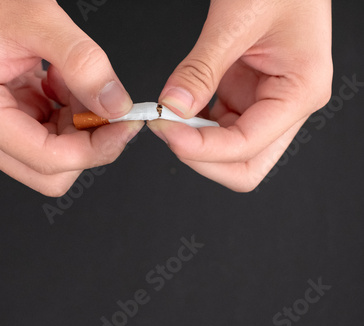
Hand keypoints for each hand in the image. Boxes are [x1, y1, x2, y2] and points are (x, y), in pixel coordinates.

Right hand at [0, 0, 141, 195]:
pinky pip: (50, 134)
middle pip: (48, 171)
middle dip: (86, 144)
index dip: (93, 149)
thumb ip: (84, 65)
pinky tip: (62, 82)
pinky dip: (69, 114)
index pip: (45, 159)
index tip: (125, 126)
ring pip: (53, 156)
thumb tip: (116, 107)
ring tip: (73, 80)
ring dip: (78, 125)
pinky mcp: (7, 119)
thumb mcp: (41, 21)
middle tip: (107, 107)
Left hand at [148, 0, 332, 190]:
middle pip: (245, 164)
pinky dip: (194, 124)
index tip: (164, 128)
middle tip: (167, 130)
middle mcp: (287, 104)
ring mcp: (265, 101)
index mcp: (301, 92)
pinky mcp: (245, 93)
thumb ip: (201, 69)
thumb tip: (173, 106)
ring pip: (229, 150)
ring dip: (195, 141)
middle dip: (202, 156)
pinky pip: (218, 126)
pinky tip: (177, 107)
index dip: (202, 148)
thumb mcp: (236, 21)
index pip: (247, 146)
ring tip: (167, 115)